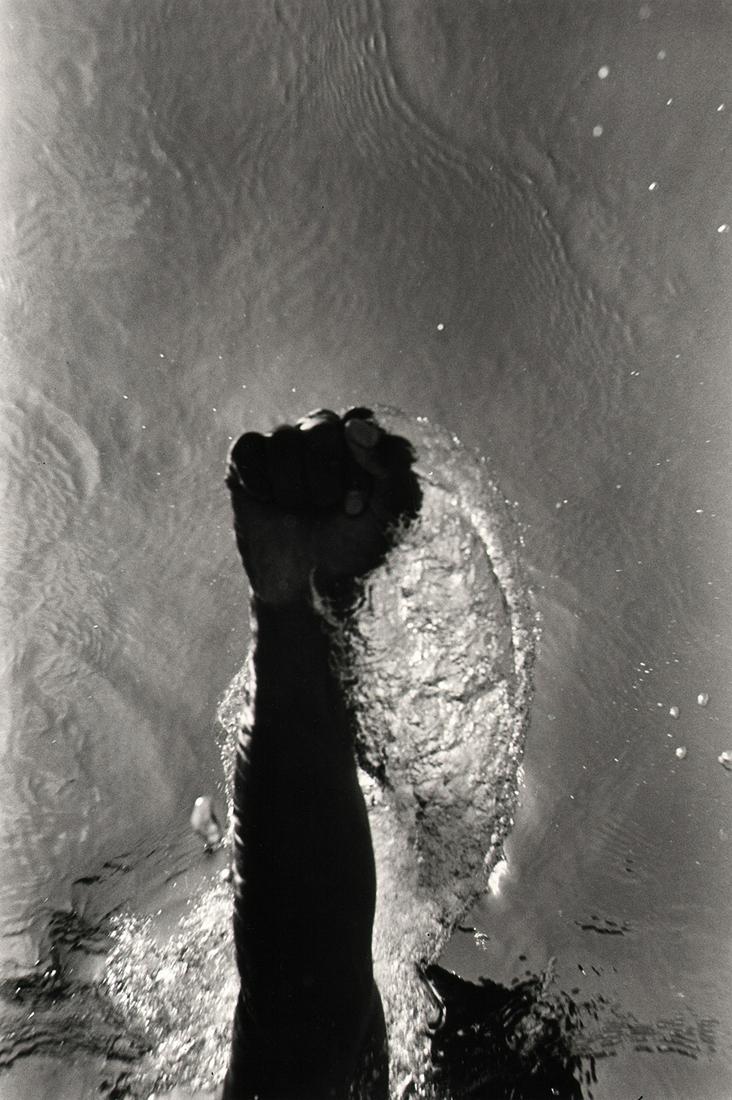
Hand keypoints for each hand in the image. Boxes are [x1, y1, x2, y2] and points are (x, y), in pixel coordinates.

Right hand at [225, 407, 421, 606]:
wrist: (308, 587)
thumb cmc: (356, 548)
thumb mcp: (393, 511)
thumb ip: (392, 463)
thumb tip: (355, 426)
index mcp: (360, 441)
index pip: (360, 419)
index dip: (359, 461)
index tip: (358, 505)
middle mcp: (321, 436)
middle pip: (321, 425)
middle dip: (326, 477)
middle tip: (329, 510)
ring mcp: (283, 447)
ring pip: (283, 437)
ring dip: (294, 487)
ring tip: (300, 512)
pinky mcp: (246, 462)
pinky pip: (248, 448)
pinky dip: (259, 481)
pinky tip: (269, 503)